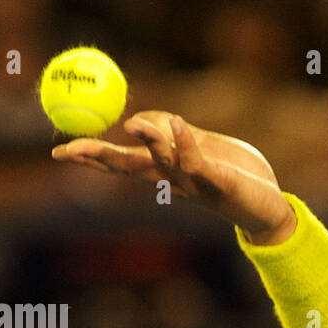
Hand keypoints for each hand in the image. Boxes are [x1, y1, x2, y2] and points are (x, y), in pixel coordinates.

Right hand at [52, 112, 296, 244]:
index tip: (59, 151)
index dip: (91, 157)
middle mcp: (173, 180)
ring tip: (133, 125)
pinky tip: (176, 124)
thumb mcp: (201, 147)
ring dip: (149, 143)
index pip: (122, 163)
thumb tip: (139, 122)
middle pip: (130, 169)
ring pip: (164, 163)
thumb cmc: (235, 175)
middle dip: (99, 159)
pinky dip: (185, 142)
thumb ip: (174, 135)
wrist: (269, 205)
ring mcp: (195, 184)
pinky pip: (198, 163)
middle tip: (70, 149)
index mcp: (166, 170)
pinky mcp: (218, 183)